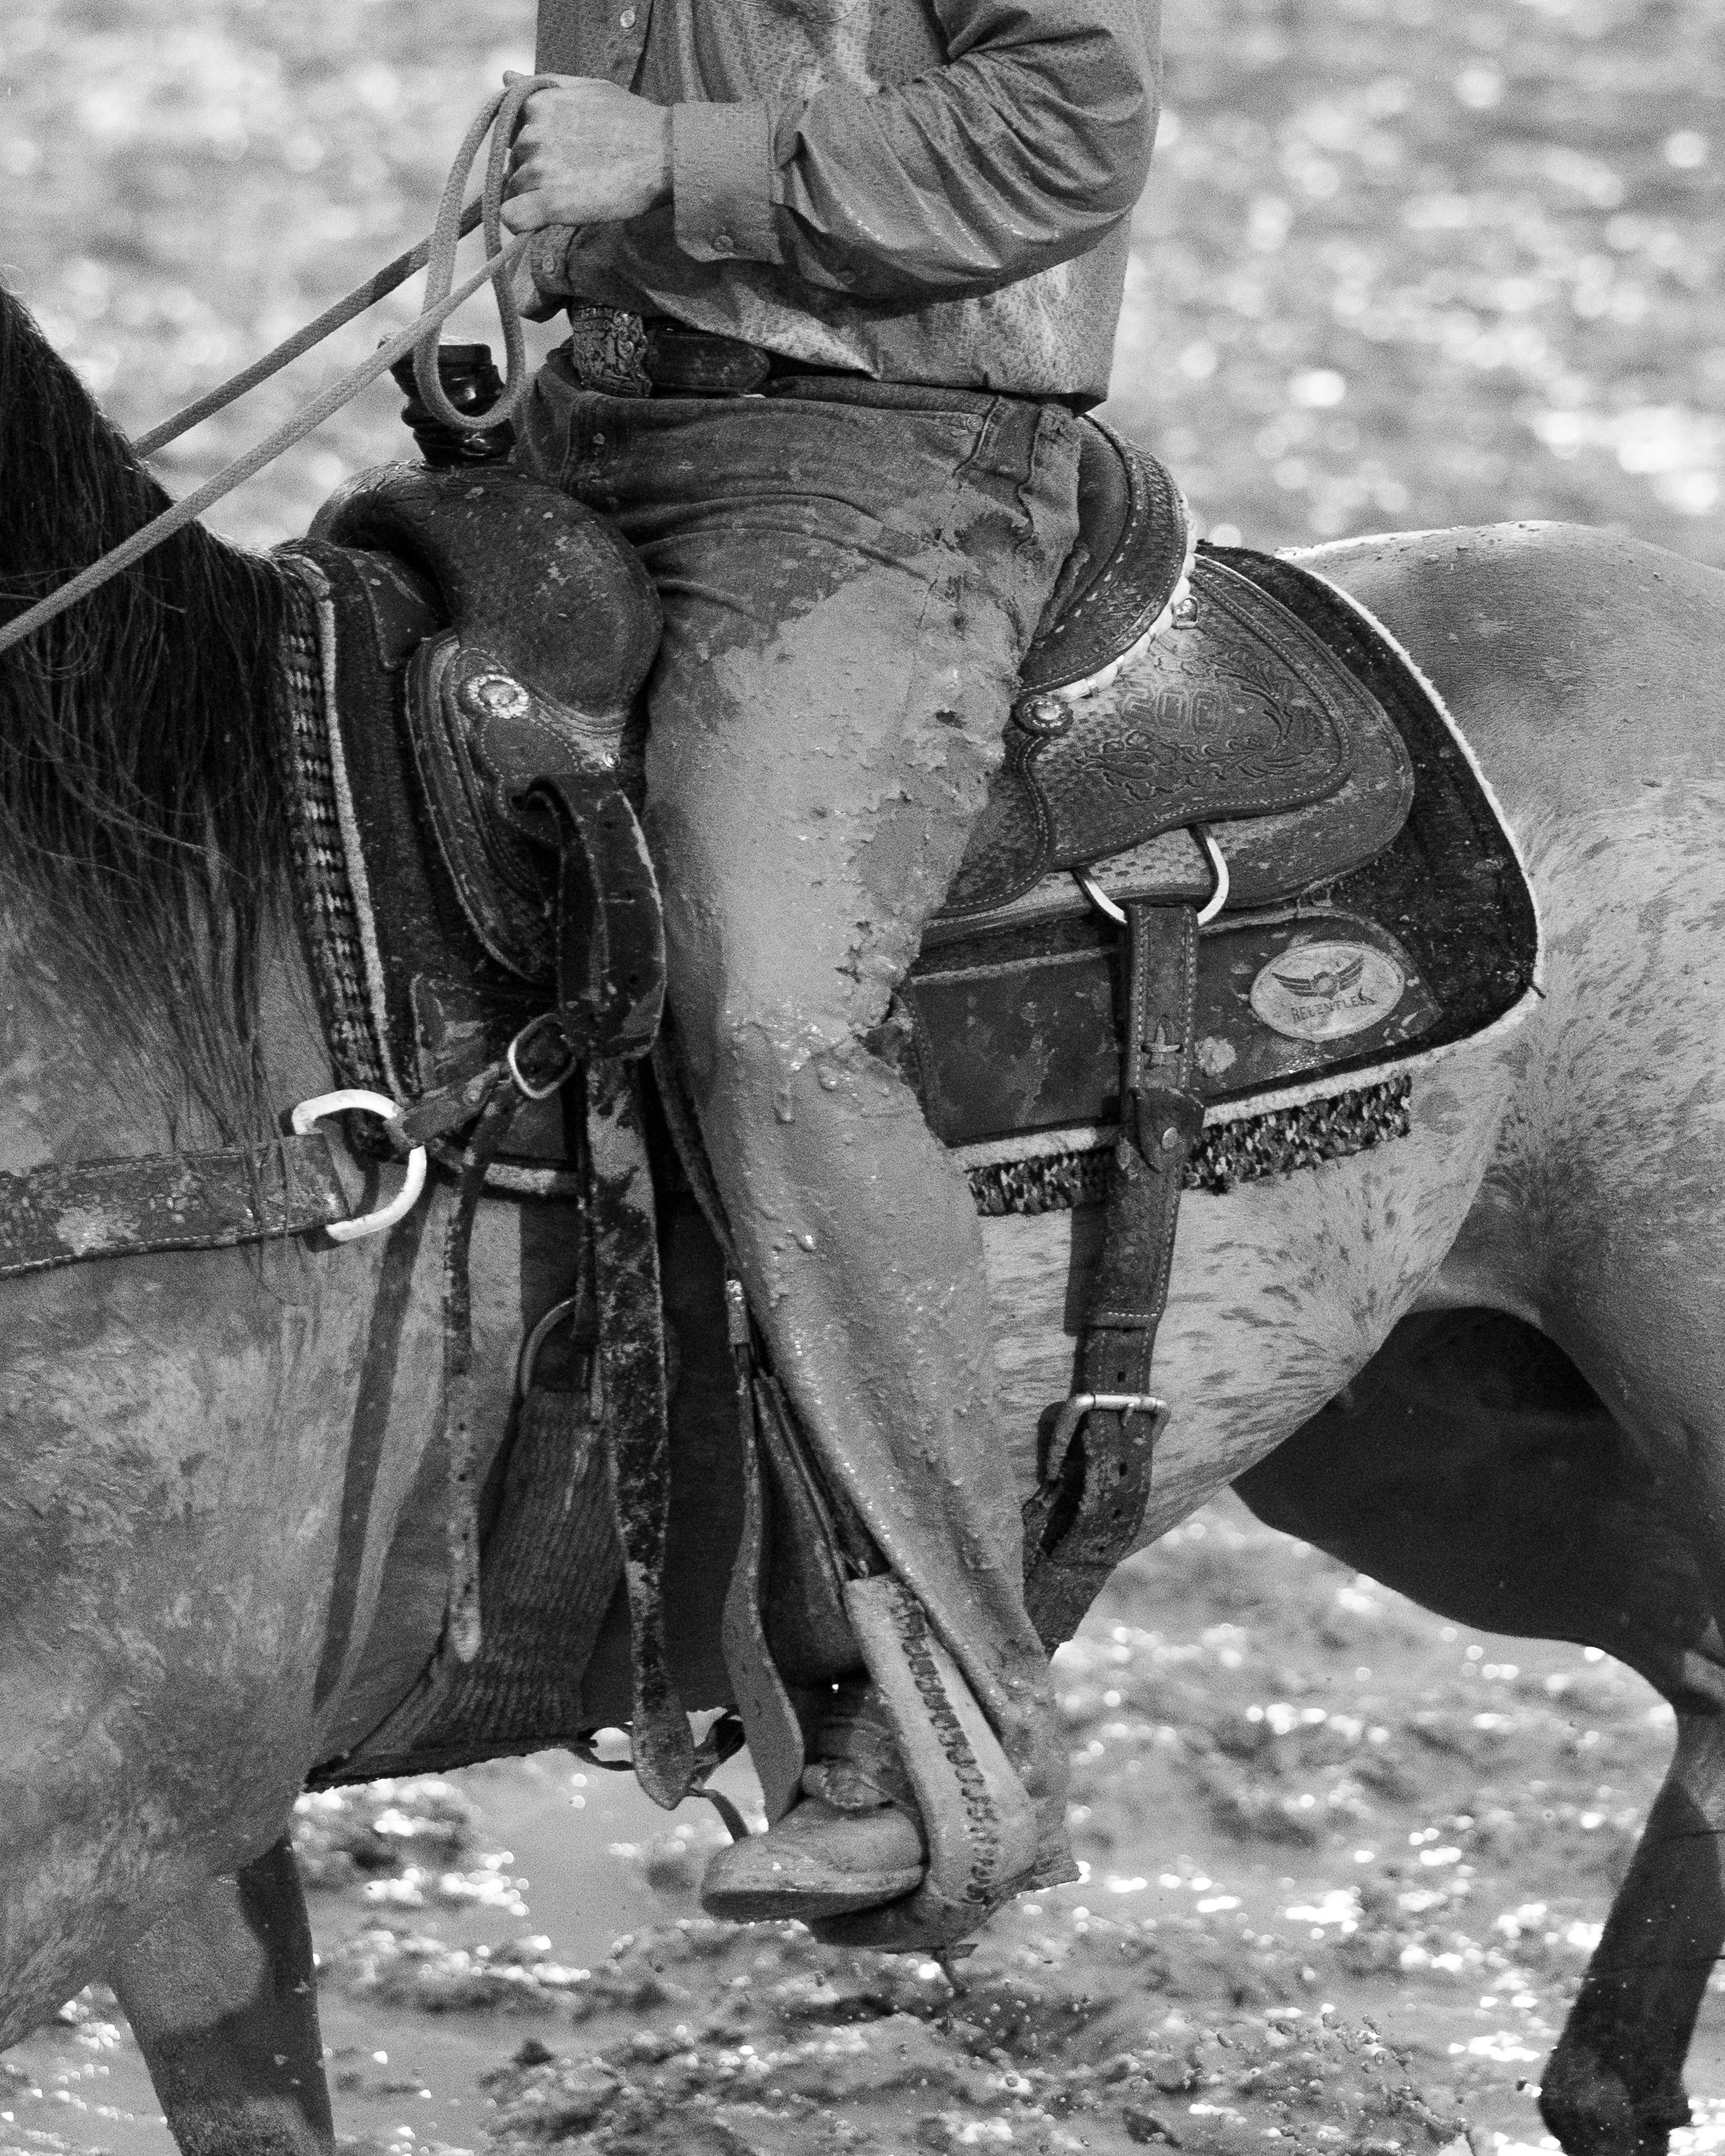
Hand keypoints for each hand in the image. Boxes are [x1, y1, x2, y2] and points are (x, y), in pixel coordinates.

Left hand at [501, 73, 671, 230]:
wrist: (665, 154)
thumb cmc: (632, 120)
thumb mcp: (588, 87)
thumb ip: (544, 84)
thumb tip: (505, 76)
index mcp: (537, 104)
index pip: (511, 132)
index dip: (531, 145)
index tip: (558, 153)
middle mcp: (532, 134)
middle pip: (514, 162)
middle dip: (535, 171)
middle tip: (575, 176)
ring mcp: (540, 169)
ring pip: (513, 189)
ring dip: (536, 196)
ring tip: (574, 194)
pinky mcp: (551, 203)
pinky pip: (512, 217)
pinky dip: (521, 222)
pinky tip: (541, 220)